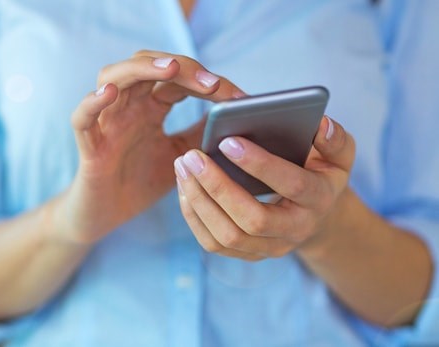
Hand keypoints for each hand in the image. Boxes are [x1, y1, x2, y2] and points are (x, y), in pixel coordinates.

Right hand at [54, 50, 245, 244]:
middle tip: (212, 83)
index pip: (177, 78)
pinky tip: (109, 92)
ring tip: (171, 69)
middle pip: (147, 66)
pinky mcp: (88, 146)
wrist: (106, 216)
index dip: (206, 80)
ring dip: (141, 68)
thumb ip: (202, 134)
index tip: (239, 98)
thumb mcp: (182, 156)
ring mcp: (106, 122)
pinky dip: (91, 102)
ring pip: (112, 77)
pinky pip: (82, 118)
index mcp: (150, 107)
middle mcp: (127, 106)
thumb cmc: (140, 182)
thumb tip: (238, 117)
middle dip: (181, 67)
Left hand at [175, 116, 355, 259]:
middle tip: (192, 157)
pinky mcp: (247, 254)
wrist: (315, 215)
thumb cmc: (319, 173)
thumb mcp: (337, 155)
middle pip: (252, 219)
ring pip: (227, 236)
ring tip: (182, 167)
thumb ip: (334, 139)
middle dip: (217, 186)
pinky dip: (193, 215)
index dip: (259, 164)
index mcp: (319, 199)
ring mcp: (270, 248)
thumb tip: (321, 124)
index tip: (227, 140)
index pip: (291, 184)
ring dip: (199, 201)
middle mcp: (295, 230)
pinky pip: (213, 243)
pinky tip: (184, 186)